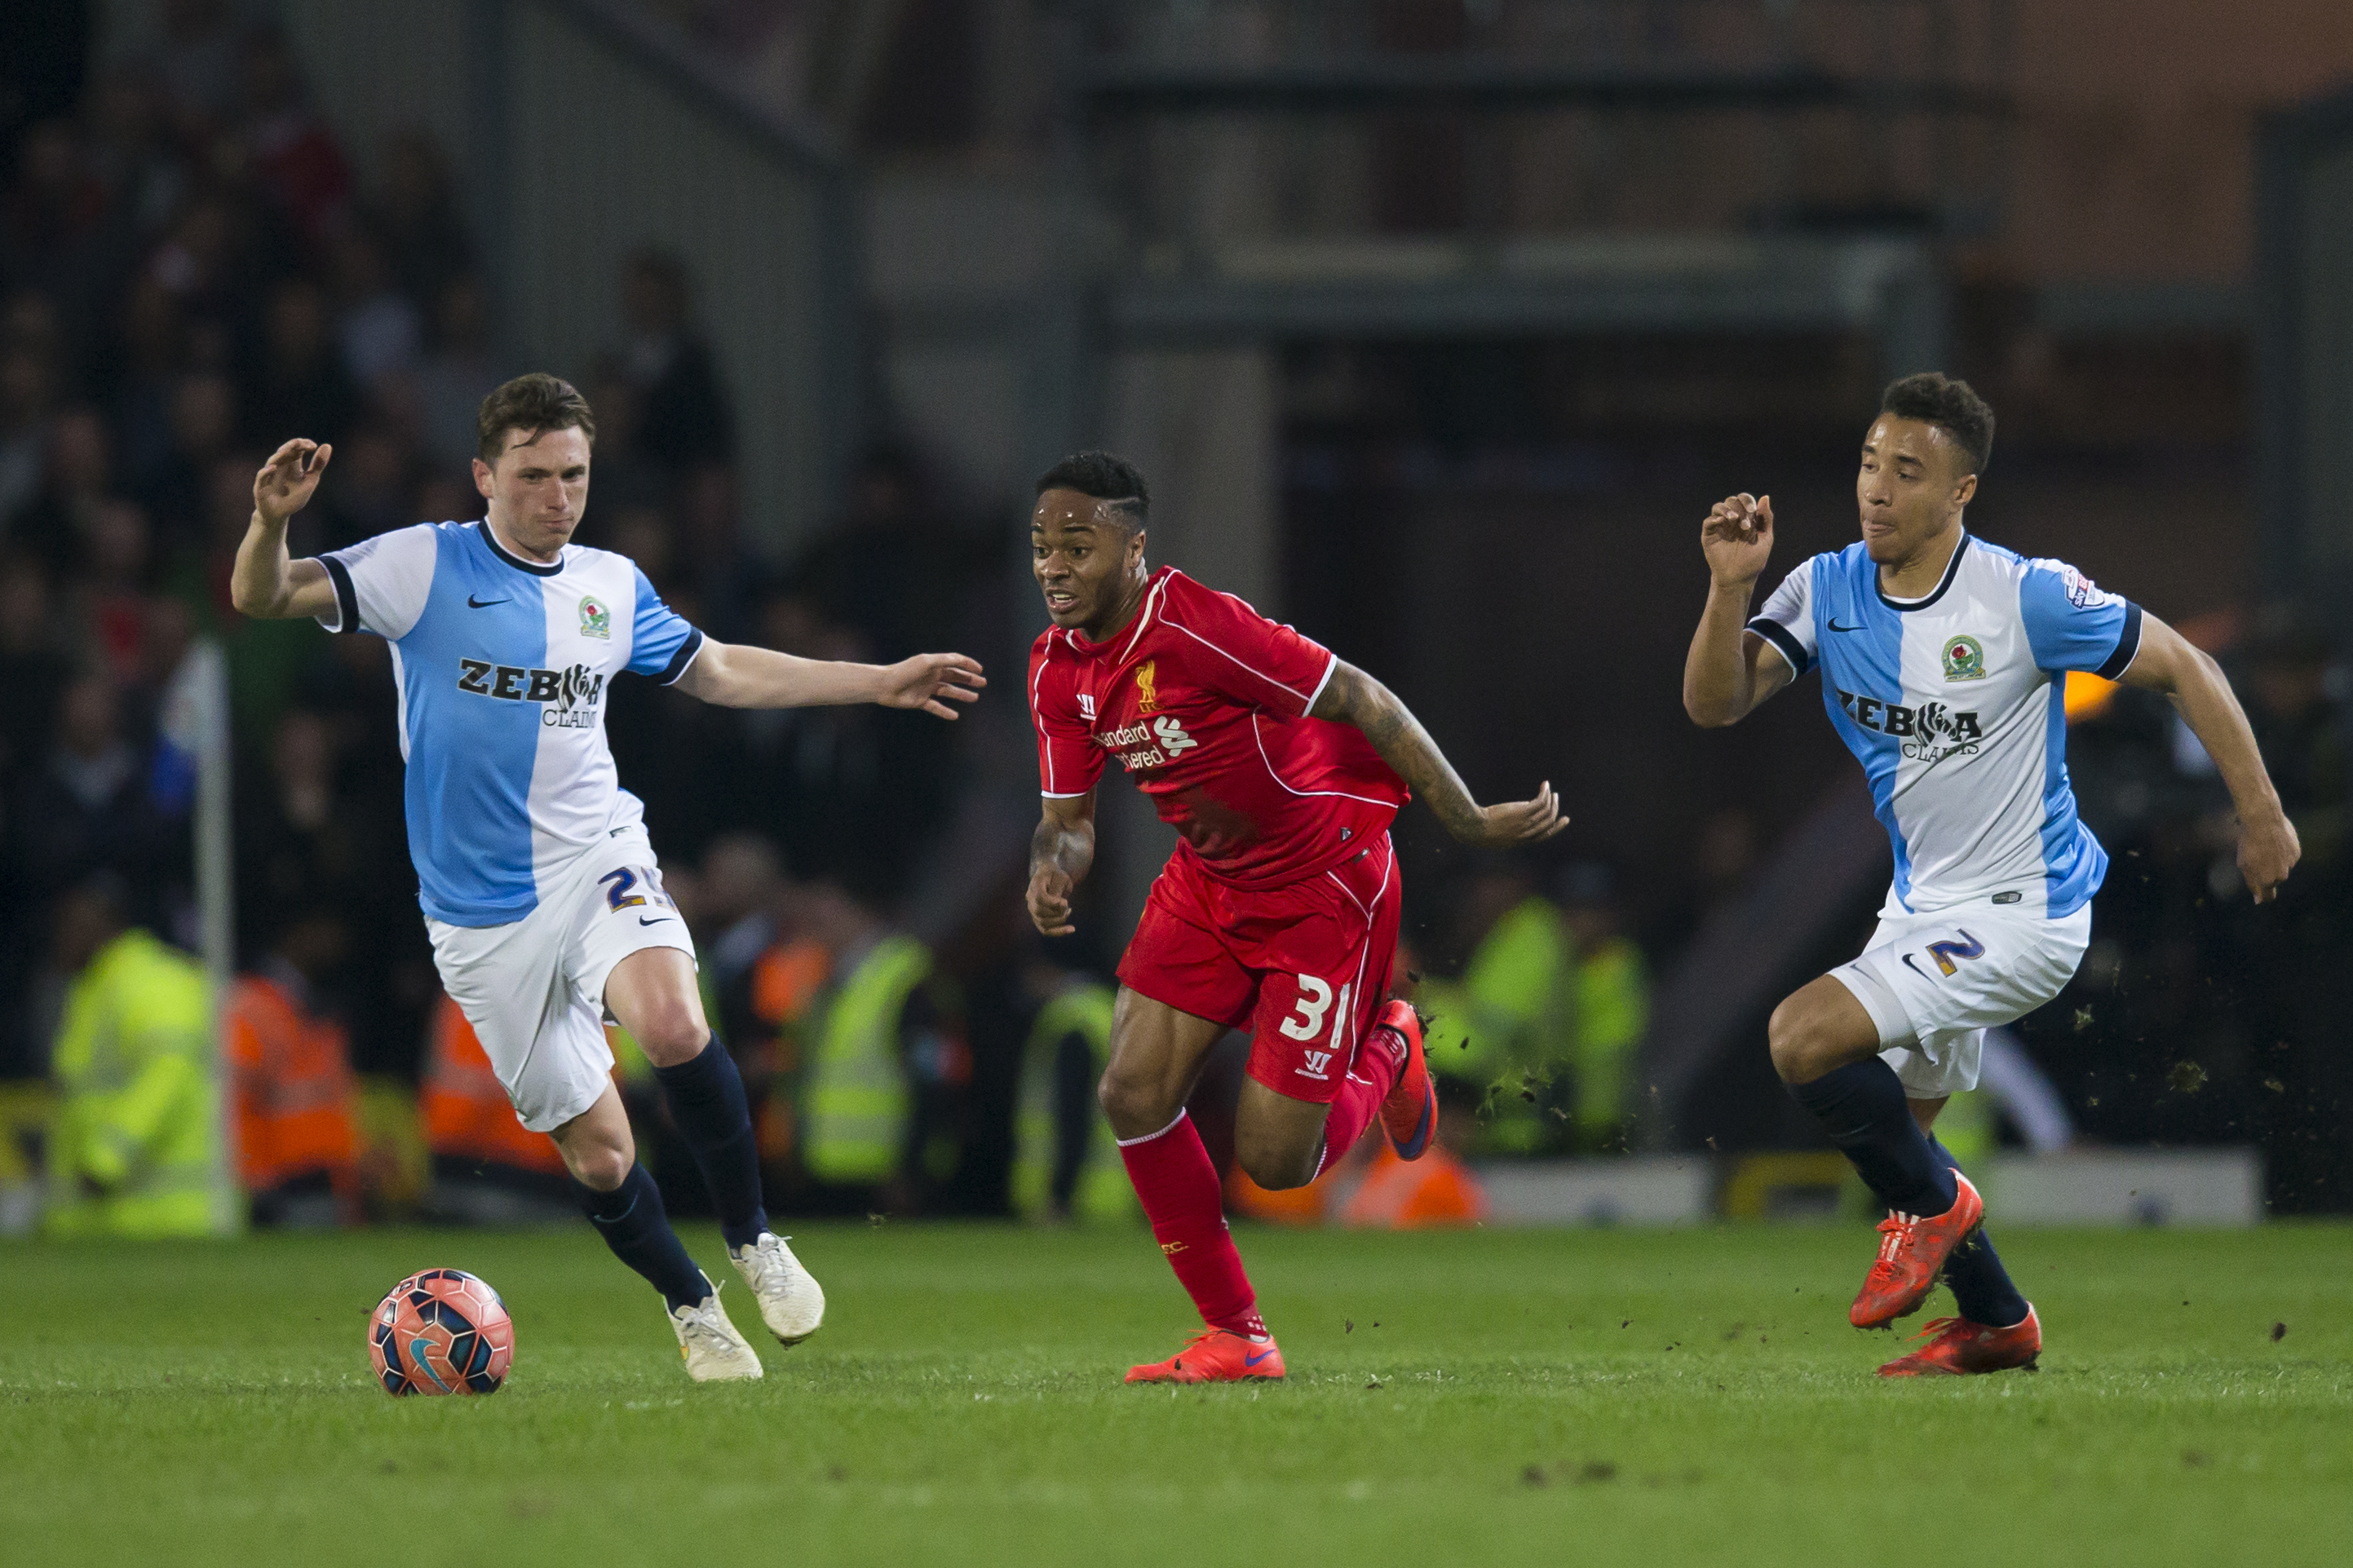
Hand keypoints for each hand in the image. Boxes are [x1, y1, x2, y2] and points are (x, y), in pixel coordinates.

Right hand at [253, 438, 331, 524]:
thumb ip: (318, 465)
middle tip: (300, 442)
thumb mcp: (310, 481)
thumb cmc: (294, 497)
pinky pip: (261, 477)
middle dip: (291, 446)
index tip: (313, 446)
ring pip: (272, 461)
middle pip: (284, 452)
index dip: (303, 445)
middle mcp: (279, 466)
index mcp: (292, 464)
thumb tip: (327, 445)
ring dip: (280, 455)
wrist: (279, 514)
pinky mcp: (261, 486)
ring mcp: (269, 475)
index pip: (296, 449)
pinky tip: (274, 468)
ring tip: (288, 450)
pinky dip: (266, 471)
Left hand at [878, 653, 985, 718]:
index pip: (955, 662)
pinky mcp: (920, 701)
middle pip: (954, 677)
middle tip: (982, 683)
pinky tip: (955, 716)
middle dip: (969, 679)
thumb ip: (944, 660)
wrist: (885, 686)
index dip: (968, 664)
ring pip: (948, 692)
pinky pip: (936, 707)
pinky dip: (945, 712)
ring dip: (962, 694)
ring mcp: (926, 689)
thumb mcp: (926, 662)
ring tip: (975, 698)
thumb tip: (960, 660)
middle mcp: (931, 675)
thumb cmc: (904, 671)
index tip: (980, 670)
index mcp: (933, 664)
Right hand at [1026, 863, 1075, 936]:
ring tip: (1068, 911)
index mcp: (1035, 884)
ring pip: (1043, 923)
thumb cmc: (1056, 875)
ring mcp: (1032, 909)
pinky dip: (1058, 931)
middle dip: (1057, 912)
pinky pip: (1045, 930)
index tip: (1064, 901)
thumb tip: (1057, 905)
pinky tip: (1071, 929)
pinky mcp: (1037, 918)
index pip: (1039, 898)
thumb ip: (1057, 890)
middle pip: (1040, 912)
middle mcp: (1030, 898)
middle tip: (1067, 905)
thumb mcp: (1060, 878)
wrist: (1048, 876)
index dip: (1052, 903)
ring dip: (1060, 921)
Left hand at [1450, 782, 1567, 846]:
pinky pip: (1540, 801)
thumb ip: (1512, 828)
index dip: (1557, 827)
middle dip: (1555, 809)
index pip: (1545, 835)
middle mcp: (1528, 833)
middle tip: (1556, 798)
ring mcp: (1526, 823)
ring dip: (1551, 798)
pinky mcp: (1523, 812)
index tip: (1564, 819)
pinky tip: (1544, 785)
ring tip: (1549, 789)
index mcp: (1523, 841)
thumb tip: (1520, 812)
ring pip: (1547, 810)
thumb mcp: (1499, 834)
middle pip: (1549, 821)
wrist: (1475, 829)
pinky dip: (1545, 792)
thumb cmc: (1481, 831)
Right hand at [1701, 493, 1772, 590]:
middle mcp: (1732, 521)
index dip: (1748, 501)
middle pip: (1732, 500)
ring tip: (1734, 519)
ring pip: (1718, 506)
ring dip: (1727, 509)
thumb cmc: (1753, 561)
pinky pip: (1708, 521)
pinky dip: (1715, 518)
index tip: (1753, 511)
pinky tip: (1723, 522)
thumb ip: (1766, 518)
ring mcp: (1720, 527)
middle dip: (1740, 508)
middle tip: (1745, 523)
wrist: (1739, 578)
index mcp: (1746, 519)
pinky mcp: (1709, 536)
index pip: (1744, 500)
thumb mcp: (1766, 538)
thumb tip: (1765, 497)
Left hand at [2238, 808, 2300, 903]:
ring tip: (2264, 845)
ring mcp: (2291, 863)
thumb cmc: (2249, 843)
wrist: (2264, 821)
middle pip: (2273, 879)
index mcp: (2267, 880)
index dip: (2263, 896)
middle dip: (2266, 873)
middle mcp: (2282, 875)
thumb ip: (2252, 883)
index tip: (2259, 895)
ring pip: (2281, 866)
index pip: (2268, 897)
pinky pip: (2288, 856)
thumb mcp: (2244, 864)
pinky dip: (2282, 850)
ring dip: (2274, 860)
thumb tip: (2258, 900)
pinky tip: (2274, 840)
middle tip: (2256, 857)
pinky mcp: (2296, 852)